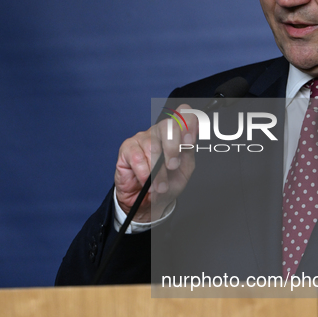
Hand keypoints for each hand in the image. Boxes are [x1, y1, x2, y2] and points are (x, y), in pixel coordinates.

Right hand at [114, 105, 196, 221]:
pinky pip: (137, 157)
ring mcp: (142, 138)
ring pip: (152, 147)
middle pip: (167, 126)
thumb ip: (188, 149)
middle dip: (172, 149)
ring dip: (158, 171)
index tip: (189, 140)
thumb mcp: (184, 168)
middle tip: (172, 167)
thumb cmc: (167, 183)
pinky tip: (146, 182)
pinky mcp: (127, 148)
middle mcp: (159, 132)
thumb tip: (190, 134)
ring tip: (159, 185)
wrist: (150, 202)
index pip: (183, 114)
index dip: (187, 122)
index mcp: (176, 134)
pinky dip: (144, 173)